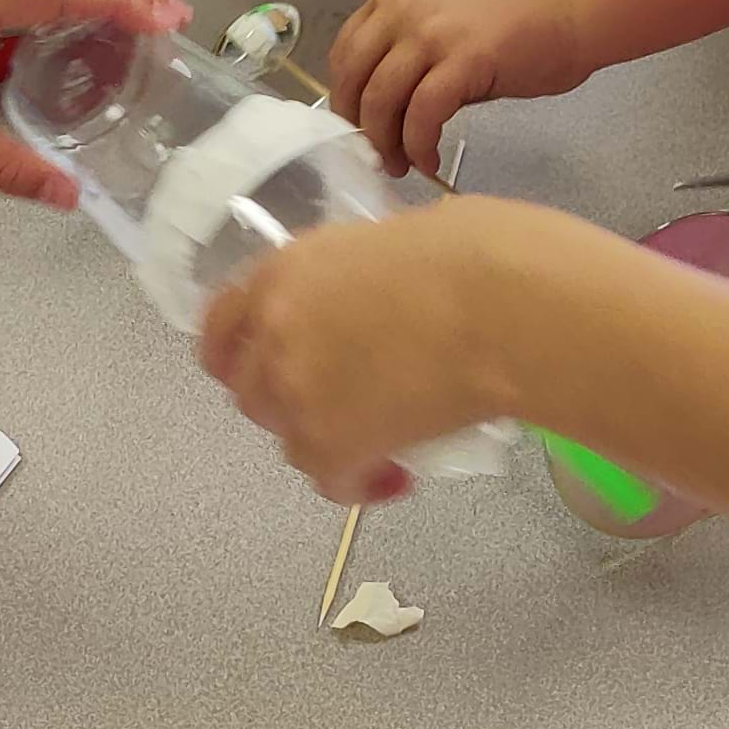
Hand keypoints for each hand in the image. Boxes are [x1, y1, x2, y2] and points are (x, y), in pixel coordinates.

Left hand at [201, 195, 583, 498]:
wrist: (505, 305)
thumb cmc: (477, 256)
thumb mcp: (393, 243)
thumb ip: (354, 281)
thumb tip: (373, 305)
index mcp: (284, 271)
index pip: (222, 325)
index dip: (238, 356)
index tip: (265, 371)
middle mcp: (274, 332)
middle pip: (251, 391)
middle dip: (292, 405)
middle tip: (346, 407)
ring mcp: (297, 393)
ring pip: (289, 441)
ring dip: (328, 445)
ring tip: (385, 442)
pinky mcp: (332, 446)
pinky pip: (332, 481)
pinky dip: (360, 485)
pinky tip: (398, 476)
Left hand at [326, 0, 600, 176]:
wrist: (573, 10)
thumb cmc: (521, 19)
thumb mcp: (447, 23)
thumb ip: (411, 55)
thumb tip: (386, 109)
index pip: (344, 51)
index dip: (344, 97)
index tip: (355, 125)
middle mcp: (405, 8)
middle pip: (355, 79)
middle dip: (359, 127)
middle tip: (375, 155)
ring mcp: (432, 33)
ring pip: (382, 100)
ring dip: (386, 143)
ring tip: (401, 164)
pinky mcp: (463, 61)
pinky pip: (422, 115)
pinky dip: (419, 145)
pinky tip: (429, 159)